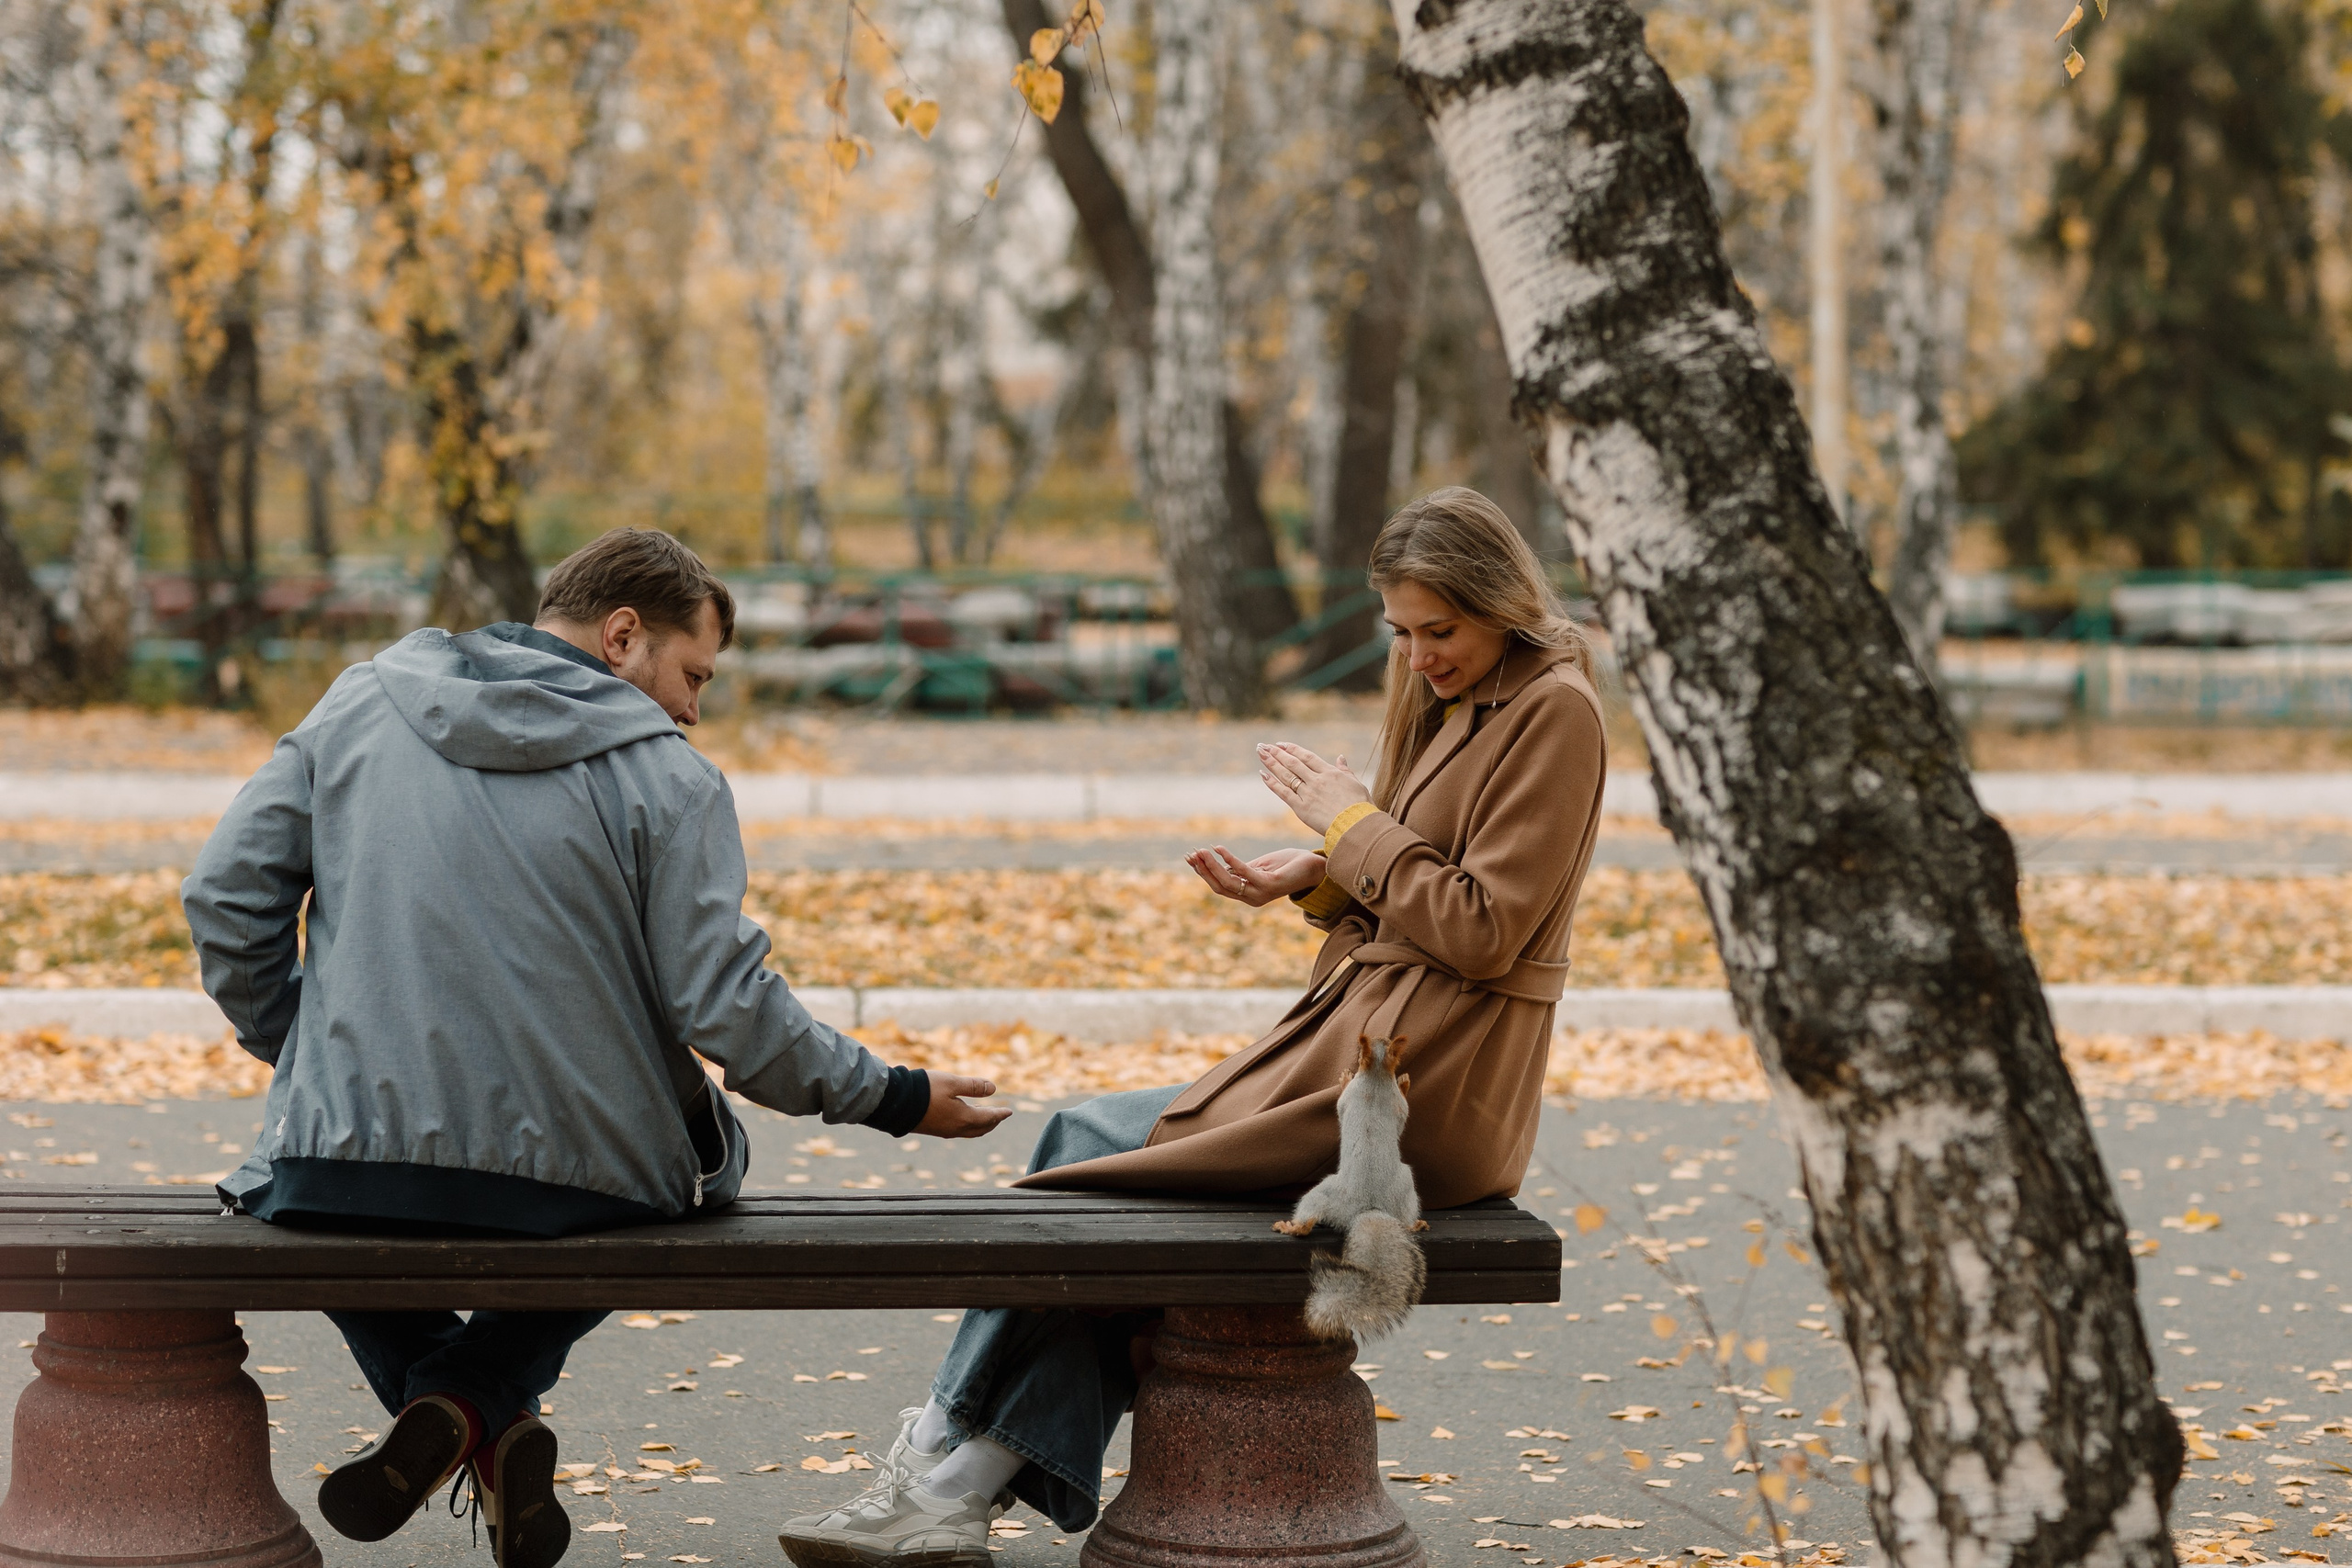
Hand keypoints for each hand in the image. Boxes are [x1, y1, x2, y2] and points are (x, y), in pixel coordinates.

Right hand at [912, 1071, 1012, 1138]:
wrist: (896, 1104)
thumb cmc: (925, 1090)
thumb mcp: (952, 1082)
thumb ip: (973, 1086)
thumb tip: (994, 1089)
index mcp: (964, 1118)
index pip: (988, 1118)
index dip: (1000, 1114)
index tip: (1009, 1112)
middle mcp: (956, 1128)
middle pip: (981, 1129)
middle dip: (992, 1122)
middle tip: (1000, 1115)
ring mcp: (944, 1131)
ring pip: (969, 1131)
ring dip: (981, 1125)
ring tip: (984, 1115)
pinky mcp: (934, 1130)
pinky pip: (958, 1131)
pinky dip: (968, 1125)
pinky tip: (963, 1116)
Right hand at [1184, 844, 1326, 907]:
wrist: (1316, 867)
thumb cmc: (1289, 865)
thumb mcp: (1260, 866)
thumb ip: (1241, 869)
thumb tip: (1219, 864)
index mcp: (1248, 895)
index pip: (1219, 886)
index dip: (1203, 873)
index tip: (1189, 859)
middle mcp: (1252, 898)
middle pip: (1219, 886)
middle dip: (1203, 870)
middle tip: (1190, 854)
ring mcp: (1260, 893)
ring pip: (1228, 881)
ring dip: (1211, 866)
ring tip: (1201, 851)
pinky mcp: (1269, 884)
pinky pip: (1244, 872)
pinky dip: (1229, 860)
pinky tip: (1219, 848)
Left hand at [1255, 743, 1371, 835]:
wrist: (1357, 825)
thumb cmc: (1361, 808)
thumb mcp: (1357, 784)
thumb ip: (1346, 770)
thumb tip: (1341, 757)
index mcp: (1330, 773)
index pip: (1307, 757)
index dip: (1292, 749)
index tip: (1281, 744)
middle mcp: (1317, 780)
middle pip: (1293, 763)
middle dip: (1276, 753)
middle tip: (1263, 746)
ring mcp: (1308, 793)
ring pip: (1286, 774)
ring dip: (1271, 763)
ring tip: (1260, 753)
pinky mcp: (1302, 808)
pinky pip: (1283, 793)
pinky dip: (1272, 783)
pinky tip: (1262, 774)